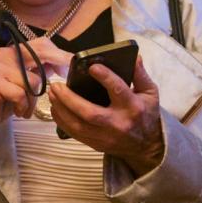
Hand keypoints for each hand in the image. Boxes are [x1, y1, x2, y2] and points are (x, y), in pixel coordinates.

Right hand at [0, 36, 71, 145]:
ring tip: (23, 108)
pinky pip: (21, 94)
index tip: (68, 66)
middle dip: (57, 65)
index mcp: (9, 53)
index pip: (39, 44)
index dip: (57, 54)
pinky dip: (23, 107)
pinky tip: (18, 112)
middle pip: (40, 54)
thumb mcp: (16, 84)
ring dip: (32, 100)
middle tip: (64, 79)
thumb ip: (33, 72)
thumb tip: (57, 65)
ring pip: (33, 80)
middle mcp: (3, 55)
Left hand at [47, 56, 163, 174]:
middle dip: (70, 99)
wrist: (147, 145)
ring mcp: (106, 137)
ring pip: (78, 126)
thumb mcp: (150, 93)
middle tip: (56, 85)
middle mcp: (119, 123)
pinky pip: (75, 134)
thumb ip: (140, 74)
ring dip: (61, 109)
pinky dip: (62, 121)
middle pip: (90, 113)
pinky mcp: (97, 144)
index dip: (105, 78)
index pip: (118, 90)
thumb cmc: (145, 113)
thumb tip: (134, 57)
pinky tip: (55, 108)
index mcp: (133, 107)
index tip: (92, 66)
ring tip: (51, 94)